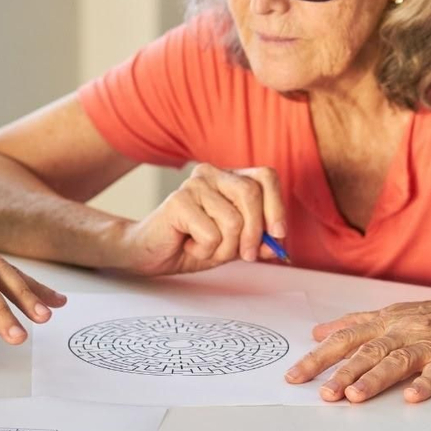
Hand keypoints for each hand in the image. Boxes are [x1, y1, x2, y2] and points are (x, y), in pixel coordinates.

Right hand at [117, 162, 285, 275]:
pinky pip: (211, 234)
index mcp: (228, 177)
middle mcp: (211, 174)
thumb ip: (256, 241)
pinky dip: (205, 251)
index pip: (265, 176)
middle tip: (246, 256)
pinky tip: (189, 245)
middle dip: (254, 234)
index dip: (277, 206)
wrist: (152, 253)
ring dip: (224, 248)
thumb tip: (278, 243)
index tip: (278, 234)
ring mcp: (193, 185)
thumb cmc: (191, 243)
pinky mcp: (178, 201)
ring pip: (233, 220)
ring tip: (206, 248)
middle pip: (252, 195)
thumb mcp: (233, 244)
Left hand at [284, 284, 430, 403]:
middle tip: (318, 392)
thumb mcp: (397, 313)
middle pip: (365, 350)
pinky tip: (412, 396)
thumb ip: (358, 324)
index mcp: (387, 319)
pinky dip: (426, 382)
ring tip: (354, 397)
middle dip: (339, 371)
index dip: (318, 357)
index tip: (294, 376)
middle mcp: (404, 327)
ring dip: (374, 379)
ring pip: (397, 360)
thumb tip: (320, 331)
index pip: (345, 338)